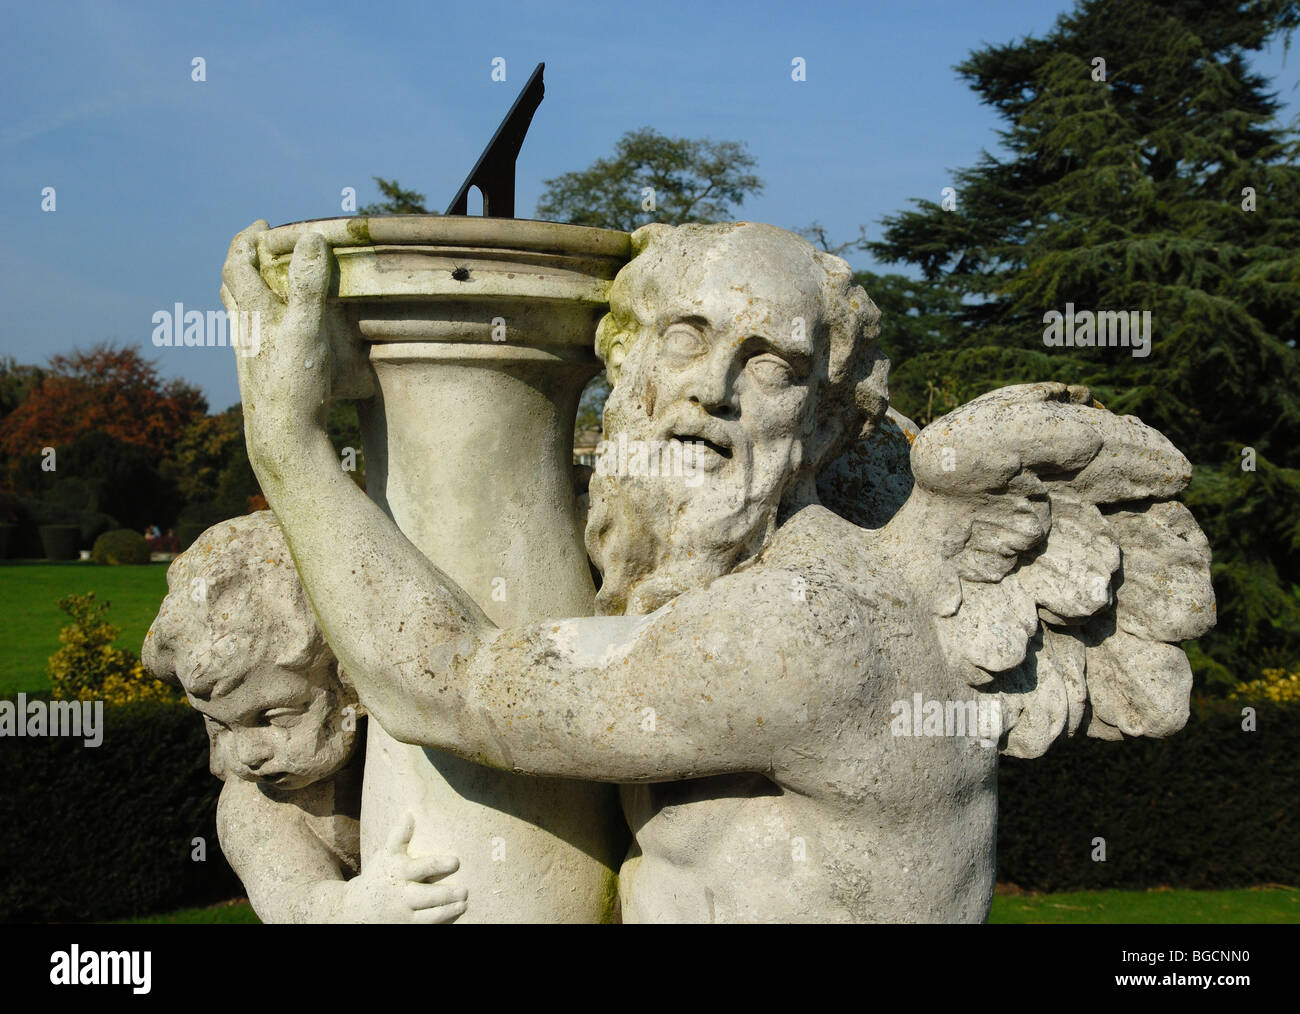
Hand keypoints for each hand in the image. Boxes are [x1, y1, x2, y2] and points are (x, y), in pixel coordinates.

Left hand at [219, 221, 373, 474]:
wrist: (282, 438)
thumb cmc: (295, 384)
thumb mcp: (307, 328)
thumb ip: (309, 283)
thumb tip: (310, 238)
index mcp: (253, 314)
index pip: (237, 265)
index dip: (247, 241)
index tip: (262, 226)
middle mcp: (244, 331)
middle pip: (231, 287)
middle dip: (243, 261)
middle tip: (261, 248)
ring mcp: (249, 354)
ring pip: (239, 313)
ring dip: (249, 290)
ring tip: (268, 282)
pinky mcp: (259, 374)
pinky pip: (253, 335)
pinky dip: (262, 318)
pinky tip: (278, 330)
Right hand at [338, 812, 466, 923]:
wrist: (353, 910)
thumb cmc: (379, 875)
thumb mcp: (386, 855)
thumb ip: (399, 836)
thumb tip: (409, 812)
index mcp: (398, 872)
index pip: (420, 868)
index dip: (438, 865)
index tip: (457, 861)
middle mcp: (401, 894)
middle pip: (427, 896)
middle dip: (447, 894)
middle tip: (465, 890)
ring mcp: (403, 914)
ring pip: (429, 915)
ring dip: (448, 909)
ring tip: (463, 902)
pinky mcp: (405, 927)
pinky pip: (425, 925)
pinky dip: (440, 920)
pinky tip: (455, 913)